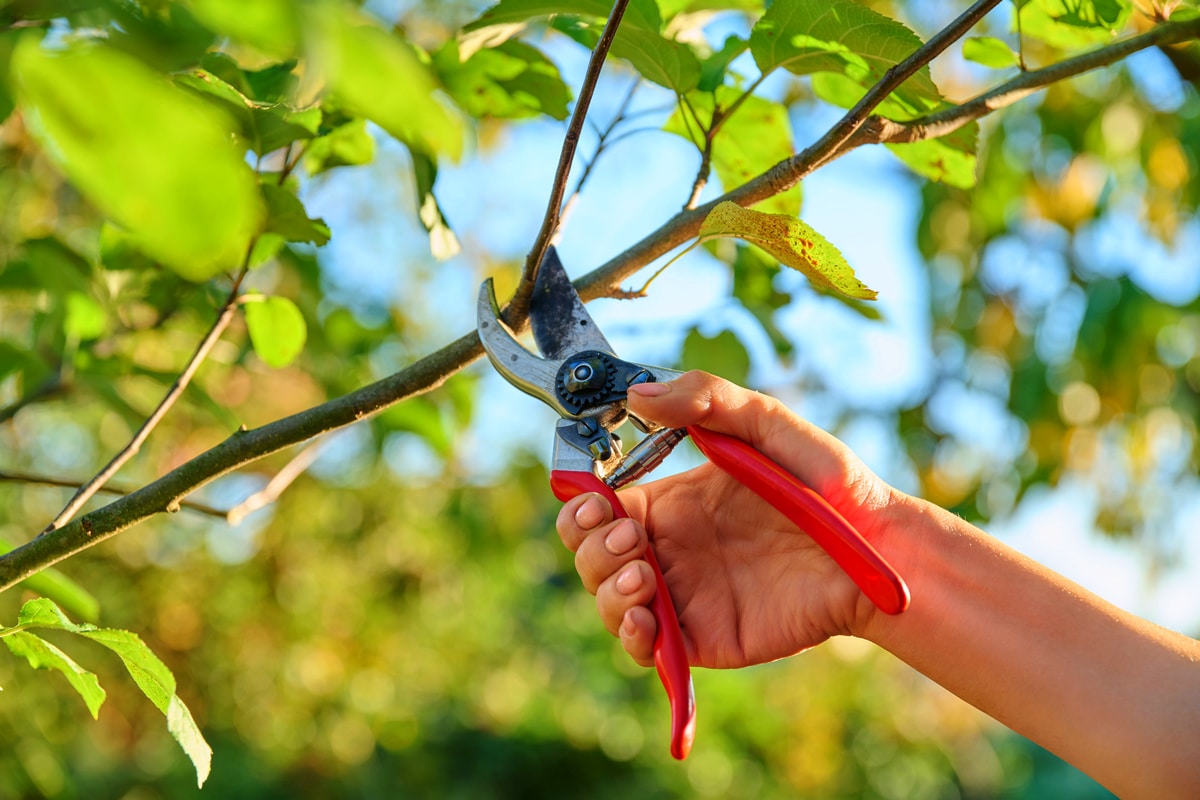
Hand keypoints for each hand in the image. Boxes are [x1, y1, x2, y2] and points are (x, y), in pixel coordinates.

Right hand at [555, 371, 911, 669]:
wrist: (879, 549)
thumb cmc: (829, 484)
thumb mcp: (768, 424)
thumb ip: (707, 400)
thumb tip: (638, 393)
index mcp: (672, 501)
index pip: (597, 505)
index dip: (580, 504)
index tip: (591, 499)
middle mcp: (669, 549)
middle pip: (590, 553)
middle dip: (590, 545)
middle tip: (632, 536)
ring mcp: (683, 596)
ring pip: (608, 601)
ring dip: (606, 586)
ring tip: (642, 574)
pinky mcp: (703, 638)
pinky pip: (645, 647)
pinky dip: (629, 635)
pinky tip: (645, 616)